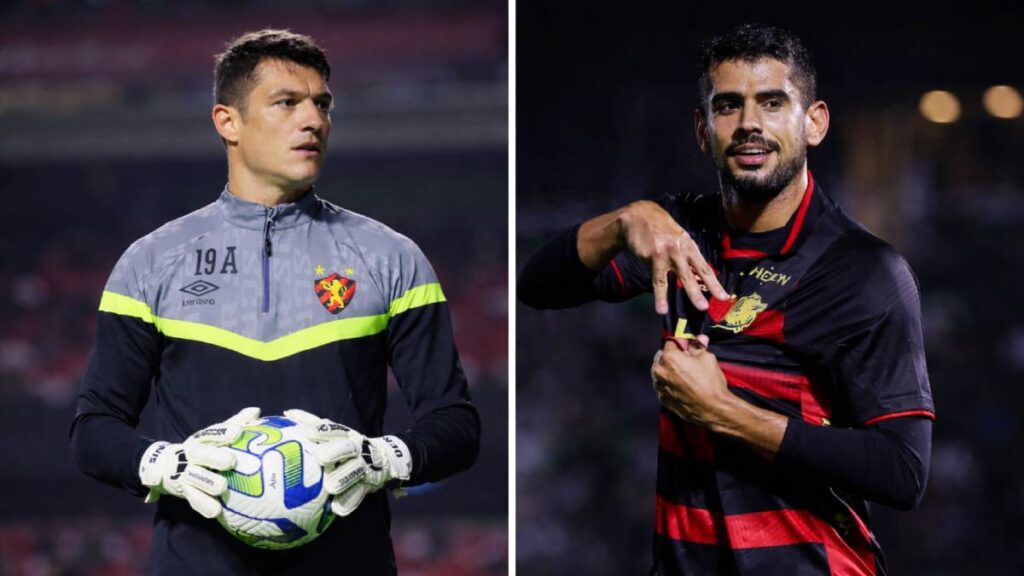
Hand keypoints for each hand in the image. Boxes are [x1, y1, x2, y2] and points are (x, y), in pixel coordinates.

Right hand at [138, 406, 260, 518]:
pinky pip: (194, 500)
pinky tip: (216, 511)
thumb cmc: (203, 449)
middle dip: (214, 457)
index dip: (223, 432)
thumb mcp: (214, 436)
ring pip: (195, 477)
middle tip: (231, 461)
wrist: (164, 467)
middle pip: (200, 453)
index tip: (238, 432)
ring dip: (208, 482)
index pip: (210, 433)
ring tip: (222, 487)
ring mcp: (185, 473)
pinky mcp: (184, 491)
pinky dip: (204, 505)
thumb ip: (235, 423)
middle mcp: (191, 454)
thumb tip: (256, 411)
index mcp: (200, 439)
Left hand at [284, 409, 412, 516]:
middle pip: (347, 447)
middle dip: (335, 450)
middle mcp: (356, 448)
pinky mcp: (369, 484)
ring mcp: (364, 466)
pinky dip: (349, 501)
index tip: (306, 432)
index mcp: (346, 435)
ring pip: (355, 471)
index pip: (334, 429)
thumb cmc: (347, 446)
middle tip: (320, 457)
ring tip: (330, 486)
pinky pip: (360, 494)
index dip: (321, 430)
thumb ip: (312, 423)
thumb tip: (285, 414)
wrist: (383, 460)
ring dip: (343, 478)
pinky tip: (337, 509)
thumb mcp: (335, 433)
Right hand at [619, 201, 728, 313]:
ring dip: (689, 293)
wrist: (638, 216)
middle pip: (694, 273)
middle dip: (701, 290)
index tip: (724, 297)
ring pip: (679, 277)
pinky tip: (661, 308)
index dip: (714, 283)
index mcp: (689, 245)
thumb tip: (695, 276)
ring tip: (697, 308)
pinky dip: (660, 296)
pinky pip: (658, 280)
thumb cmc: (659, 229)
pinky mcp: (653, 256)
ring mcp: (667, 253)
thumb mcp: (676, 239)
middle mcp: (680, 249)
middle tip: (707, 307)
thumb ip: (684, 256)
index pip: (704, 267)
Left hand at [651, 336, 730, 427]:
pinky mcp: (662, 399)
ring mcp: (659, 386)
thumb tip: (699, 339)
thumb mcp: (707, 358)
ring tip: (686, 374)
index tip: (689, 345)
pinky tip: (683, 385)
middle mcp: (659, 371)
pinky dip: (670, 383)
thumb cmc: (710, 383)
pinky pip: (663, 385)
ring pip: (661, 372)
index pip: (671, 342)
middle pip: (662, 357)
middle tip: (687, 359)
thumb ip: (698, 346)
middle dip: (673, 356)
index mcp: (669, 358)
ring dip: (670, 370)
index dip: (682, 343)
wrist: (713, 409)